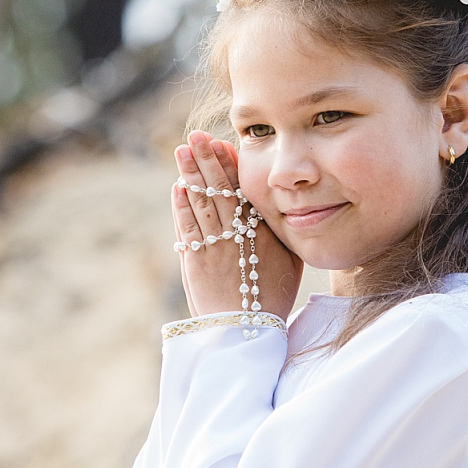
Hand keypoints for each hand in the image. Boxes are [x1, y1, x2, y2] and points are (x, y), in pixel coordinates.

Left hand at [172, 131, 303, 322]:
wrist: (248, 331)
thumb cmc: (273, 295)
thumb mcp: (290, 260)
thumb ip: (282, 230)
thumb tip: (280, 202)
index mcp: (263, 232)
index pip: (244, 190)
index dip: (230, 165)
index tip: (222, 143)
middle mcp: (238, 236)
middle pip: (220, 190)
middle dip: (207, 160)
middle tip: (196, 136)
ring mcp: (215, 248)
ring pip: (201, 204)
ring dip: (190, 175)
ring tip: (182, 151)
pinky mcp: (196, 262)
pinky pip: (187, 228)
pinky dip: (181, 206)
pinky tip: (177, 187)